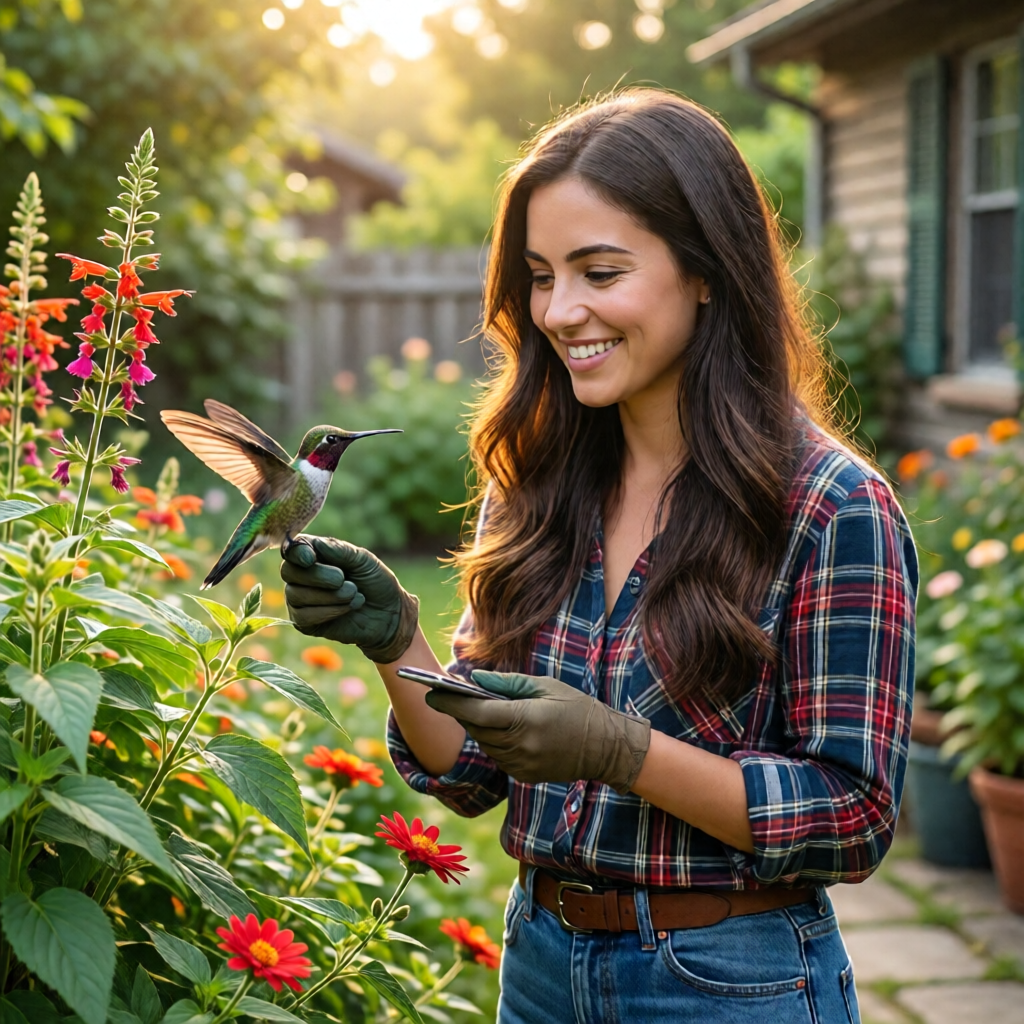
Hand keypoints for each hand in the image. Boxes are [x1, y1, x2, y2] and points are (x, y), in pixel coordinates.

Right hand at [280, 536, 418, 663]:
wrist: (388, 614)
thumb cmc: (375, 582)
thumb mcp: (364, 561)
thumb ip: (341, 551)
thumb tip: (316, 544)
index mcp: (314, 555)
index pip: (292, 549)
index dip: (297, 553)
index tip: (311, 558)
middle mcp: (301, 576)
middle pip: (288, 571)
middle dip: (317, 575)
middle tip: (342, 579)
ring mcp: (300, 600)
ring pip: (295, 595)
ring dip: (329, 595)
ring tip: (354, 594)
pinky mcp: (305, 623)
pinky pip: (303, 616)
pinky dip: (328, 611)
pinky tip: (348, 608)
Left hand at [425, 671, 650, 793]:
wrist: (606, 748)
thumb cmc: (578, 709)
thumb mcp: (546, 687)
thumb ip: (508, 684)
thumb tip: (474, 681)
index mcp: (526, 720)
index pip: (477, 713)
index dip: (450, 703)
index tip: (430, 692)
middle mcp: (520, 747)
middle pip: (476, 729)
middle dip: (460, 712)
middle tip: (444, 694)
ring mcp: (522, 766)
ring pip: (485, 744)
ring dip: (476, 727)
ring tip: (469, 707)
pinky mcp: (524, 776)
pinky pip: (498, 756)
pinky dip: (492, 741)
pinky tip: (497, 727)